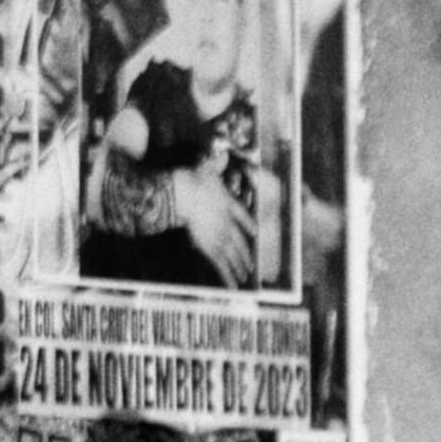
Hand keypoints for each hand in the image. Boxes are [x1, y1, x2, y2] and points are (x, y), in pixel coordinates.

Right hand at [174, 164, 254, 287]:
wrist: (186, 193)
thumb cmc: (193, 179)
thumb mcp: (207, 168)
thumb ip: (215, 163)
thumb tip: (220, 154)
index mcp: (229, 204)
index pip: (243, 217)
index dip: (249, 226)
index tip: (254, 234)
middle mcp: (228, 222)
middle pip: (240, 242)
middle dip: (246, 256)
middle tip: (251, 266)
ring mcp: (221, 235)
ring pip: (234, 256)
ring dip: (240, 268)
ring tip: (245, 278)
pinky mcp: (211, 246)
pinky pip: (222, 265)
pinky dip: (228, 277)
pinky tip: (234, 287)